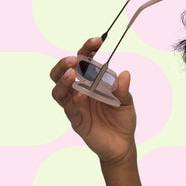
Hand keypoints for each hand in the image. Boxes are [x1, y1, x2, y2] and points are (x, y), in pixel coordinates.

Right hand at [50, 37, 136, 164]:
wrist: (122, 144)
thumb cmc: (122, 120)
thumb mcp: (127, 102)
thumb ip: (123, 89)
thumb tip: (124, 74)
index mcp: (91, 82)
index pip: (84, 62)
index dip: (87, 49)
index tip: (97, 40)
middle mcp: (80, 91)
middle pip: (61, 73)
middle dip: (64, 63)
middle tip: (73, 59)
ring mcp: (75, 105)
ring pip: (59, 90)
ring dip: (63, 80)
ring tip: (71, 73)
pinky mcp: (76, 120)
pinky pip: (69, 108)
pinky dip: (73, 100)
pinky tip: (81, 95)